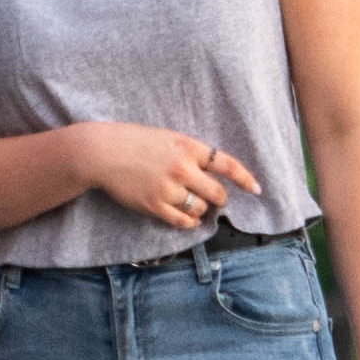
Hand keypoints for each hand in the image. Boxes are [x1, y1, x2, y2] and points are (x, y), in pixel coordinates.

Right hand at [66, 123, 261, 233]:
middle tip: (215, 199)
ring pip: (201, 209)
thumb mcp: (168, 138)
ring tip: (192, 204)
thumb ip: (191, 153)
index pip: (227, 165)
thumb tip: (212, 173)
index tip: (257, 189)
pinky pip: (183, 221)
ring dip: (201, 209)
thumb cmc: (134, 141)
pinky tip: (187, 217)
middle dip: (219, 198)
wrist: (102, 152)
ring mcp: (169, 189)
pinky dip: (189, 221)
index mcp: (188, 146)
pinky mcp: (155, 205)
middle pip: (218, 193)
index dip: (246, 179)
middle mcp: (183, 168)